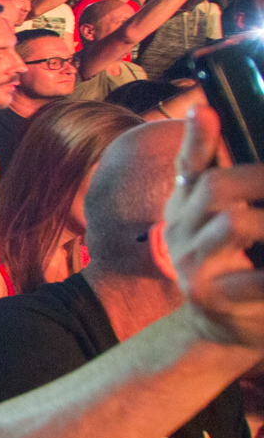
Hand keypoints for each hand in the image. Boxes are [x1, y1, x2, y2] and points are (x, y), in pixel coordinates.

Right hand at [164, 108, 263, 349]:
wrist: (218, 327)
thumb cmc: (234, 263)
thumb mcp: (222, 221)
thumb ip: (231, 184)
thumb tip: (222, 122)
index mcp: (185, 206)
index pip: (187, 165)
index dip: (196, 138)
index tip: (204, 110)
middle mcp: (182, 229)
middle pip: (213, 187)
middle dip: (259, 177)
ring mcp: (193, 263)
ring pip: (233, 223)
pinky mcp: (211, 296)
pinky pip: (252, 280)